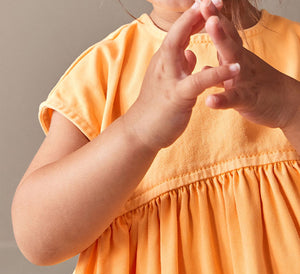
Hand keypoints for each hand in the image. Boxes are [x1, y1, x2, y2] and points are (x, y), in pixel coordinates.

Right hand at [123, 1, 239, 151]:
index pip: (178, 33)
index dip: (193, 16)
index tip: (209, 2)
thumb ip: (180, 65)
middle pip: (176, 33)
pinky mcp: (177, 98)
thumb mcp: (168, 81)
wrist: (140, 132)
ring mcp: (168, 80)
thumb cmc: (156, 107)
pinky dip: (216, 73)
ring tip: (223, 19)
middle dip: (194, 14)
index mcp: (164, 62)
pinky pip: (197, 82)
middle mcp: (163, 66)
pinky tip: (235, 68)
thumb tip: (191, 52)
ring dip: (200, 35)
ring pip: (180, 49)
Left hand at [199, 0, 299, 129]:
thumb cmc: (257, 86)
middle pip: (228, 39)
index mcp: (236, 56)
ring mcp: (244, 79)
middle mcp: (240, 62)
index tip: (201, 0)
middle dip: (215, 22)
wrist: (285, 102)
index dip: (213, 17)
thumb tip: (204, 68)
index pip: (224, 33)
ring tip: (211, 27)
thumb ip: (221, 69)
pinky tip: (210, 101)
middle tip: (205, 4)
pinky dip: (222, 99)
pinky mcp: (246, 99)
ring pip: (231, 61)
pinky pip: (233, 98)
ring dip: (222, 43)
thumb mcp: (238, 72)